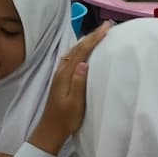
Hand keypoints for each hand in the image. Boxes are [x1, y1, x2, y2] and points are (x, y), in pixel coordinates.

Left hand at [31, 23, 110, 154]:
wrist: (50, 129)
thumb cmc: (65, 119)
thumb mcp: (74, 103)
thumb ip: (78, 83)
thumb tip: (84, 63)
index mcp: (65, 75)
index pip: (81, 52)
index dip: (93, 39)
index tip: (106, 28)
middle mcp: (61, 71)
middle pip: (77, 48)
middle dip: (91, 36)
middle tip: (106, 26)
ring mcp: (61, 74)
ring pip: (74, 52)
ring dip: (86, 41)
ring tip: (99, 34)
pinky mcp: (62, 79)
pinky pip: (73, 58)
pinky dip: (82, 50)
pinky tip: (86, 51)